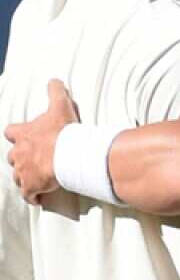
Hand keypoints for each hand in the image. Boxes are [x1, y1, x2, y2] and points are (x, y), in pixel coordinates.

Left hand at [6, 80, 78, 204]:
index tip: (23, 137)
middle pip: (12, 157)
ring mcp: (23, 171)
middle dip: (21, 158)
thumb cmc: (63, 132)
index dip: (17, 134)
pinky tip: (39, 198)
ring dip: (26, 177)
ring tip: (38, 179)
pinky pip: (29, 195)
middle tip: (34, 159)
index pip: (11, 132)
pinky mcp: (31, 187)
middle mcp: (19, 153)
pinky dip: (33, 197)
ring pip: (18, 176)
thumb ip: (55, 92)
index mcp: (24, 134)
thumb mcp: (60, 106)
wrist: (68, 155)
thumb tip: (54, 80)